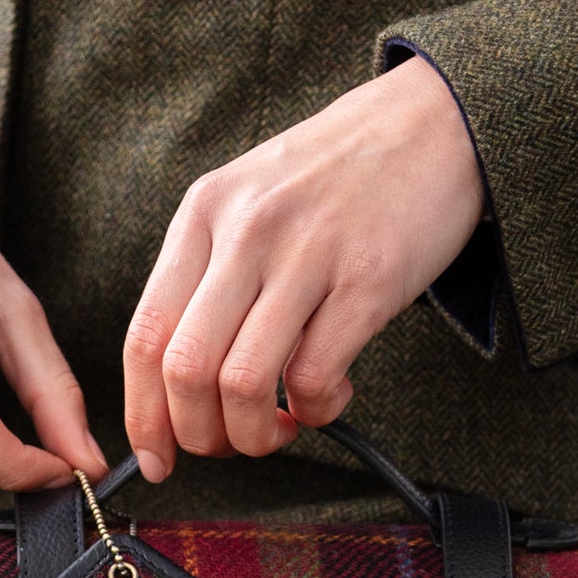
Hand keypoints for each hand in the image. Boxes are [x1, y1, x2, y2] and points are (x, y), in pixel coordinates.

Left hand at [122, 54, 484, 479]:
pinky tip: (327, 396)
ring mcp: (306, 254)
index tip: (156, 456)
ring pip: (242, 385)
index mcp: (203, 214)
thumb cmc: (337, 177)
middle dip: (200, 436)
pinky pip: (313, 377)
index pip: (145, 336)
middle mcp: (245, 231)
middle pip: (185, 371)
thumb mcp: (249, 200)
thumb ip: (208, 276)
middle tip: (227, 445)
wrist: (434, 121)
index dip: (143, 415)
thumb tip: (177, 385)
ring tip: (278, 428)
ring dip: (255, 434)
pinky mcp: (367, 279)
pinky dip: (315, 410)